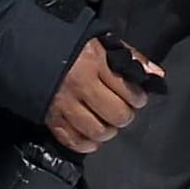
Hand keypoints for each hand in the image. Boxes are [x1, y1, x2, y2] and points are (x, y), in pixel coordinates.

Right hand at [47, 38, 163, 154]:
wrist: (33, 52)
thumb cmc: (74, 48)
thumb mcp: (103, 43)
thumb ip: (130, 57)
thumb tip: (156, 74)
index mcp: (95, 63)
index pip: (127, 90)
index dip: (138, 99)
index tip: (138, 99)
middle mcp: (80, 85)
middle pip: (115, 114)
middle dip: (125, 117)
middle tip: (124, 113)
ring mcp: (64, 105)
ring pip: (96, 131)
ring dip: (108, 132)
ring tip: (109, 125)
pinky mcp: (52, 119)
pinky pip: (74, 141)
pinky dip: (87, 144)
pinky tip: (93, 139)